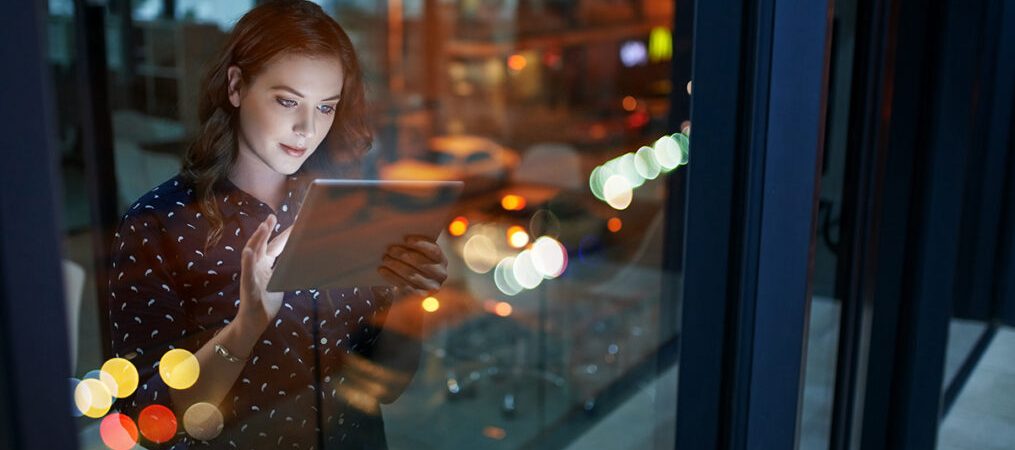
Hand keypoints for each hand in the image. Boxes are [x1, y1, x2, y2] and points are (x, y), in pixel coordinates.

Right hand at [237, 215, 291, 330]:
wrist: (254, 322)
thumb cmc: (266, 302)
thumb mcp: (278, 282)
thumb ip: (284, 270)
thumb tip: (298, 259)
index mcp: (265, 266)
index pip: (275, 246)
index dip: (284, 235)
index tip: (294, 222)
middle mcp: (256, 267)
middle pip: (262, 245)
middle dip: (266, 230)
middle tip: (272, 217)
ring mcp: (251, 276)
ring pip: (252, 254)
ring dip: (257, 240)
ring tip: (262, 227)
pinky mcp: (248, 288)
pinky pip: (247, 274)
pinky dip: (248, 262)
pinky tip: (249, 252)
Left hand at [378, 235, 447, 297]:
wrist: (412, 289)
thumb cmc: (414, 264)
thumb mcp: (418, 255)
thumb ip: (414, 247)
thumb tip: (399, 236)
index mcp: (442, 260)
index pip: (434, 251)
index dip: (421, 244)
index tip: (406, 239)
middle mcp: (440, 274)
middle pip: (421, 263)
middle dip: (404, 255)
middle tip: (390, 249)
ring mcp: (431, 287)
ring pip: (412, 275)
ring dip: (396, 265)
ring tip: (385, 258)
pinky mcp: (420, 297)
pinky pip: (404, 286)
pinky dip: (392, 277)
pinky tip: (382, 270)